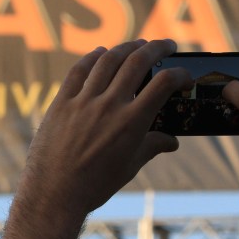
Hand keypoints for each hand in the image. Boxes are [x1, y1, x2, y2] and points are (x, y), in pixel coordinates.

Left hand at [20, 39, 192, 218]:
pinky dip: (92, 58)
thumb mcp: (129, 167)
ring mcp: (83, 101)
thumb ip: (152, 147)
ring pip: (107, 60)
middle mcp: (109, 105)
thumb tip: (172, 141)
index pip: (163, 84)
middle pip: (137, 61)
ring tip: (137, 45)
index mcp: (132, 122)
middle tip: (167, 45)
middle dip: (156, 48)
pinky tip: (100, 53)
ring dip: (125, 47)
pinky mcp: (61, 102)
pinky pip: (78, 71)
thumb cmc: (95, 185)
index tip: (185, 75)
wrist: (54, 193)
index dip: (179, 74)